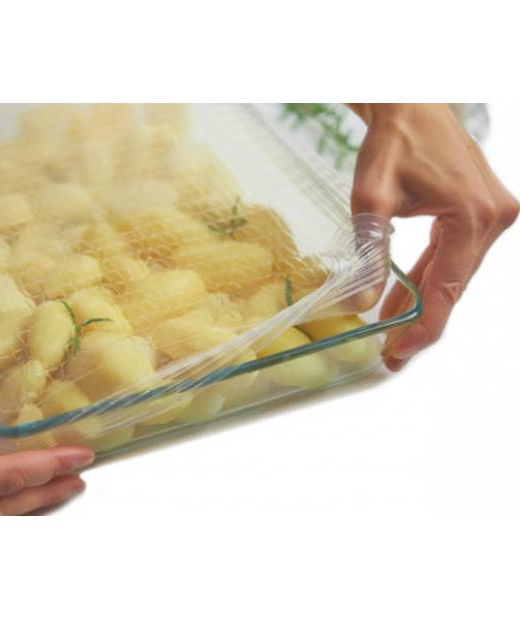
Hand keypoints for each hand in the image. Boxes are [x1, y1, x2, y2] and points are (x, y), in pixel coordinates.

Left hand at [349, 104, 518, 369]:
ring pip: (455, 273)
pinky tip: (404, 293)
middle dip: (421, 318)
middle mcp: (494, 217)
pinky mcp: (483, 210)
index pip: (446, 288)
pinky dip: (430, 275)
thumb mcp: (372, 203)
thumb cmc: (393, 144)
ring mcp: (493, 214)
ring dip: (424, 298)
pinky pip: (455, 255)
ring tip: (390, 324)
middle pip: (454, 285)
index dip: (423, 327)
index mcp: (473, 216)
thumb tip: (360, 303)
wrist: (410, 104)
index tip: (400, 352)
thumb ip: (370, 256)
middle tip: (391, 348)